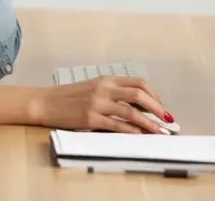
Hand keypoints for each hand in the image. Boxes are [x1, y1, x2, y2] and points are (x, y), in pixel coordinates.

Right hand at [29, 76, 173, 133]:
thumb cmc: (69, 97)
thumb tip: (138, 106)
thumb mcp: (93, 88)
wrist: (46, 102)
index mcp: (106, 79)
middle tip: (168, 120)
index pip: (139, 82)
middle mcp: (104, 88)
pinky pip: (117, 125)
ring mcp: (97, 103)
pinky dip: (132, 131)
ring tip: (160, 132)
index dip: (155, 95)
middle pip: (139, 94)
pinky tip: (140, 136)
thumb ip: (113, 93)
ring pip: (131, 111)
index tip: (161, 107)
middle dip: (158, 109)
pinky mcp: (90, 119)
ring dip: (150, 123)